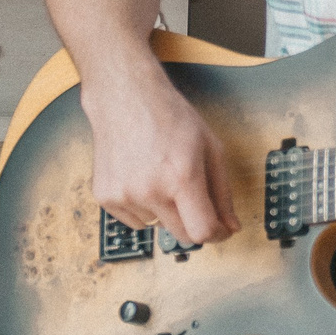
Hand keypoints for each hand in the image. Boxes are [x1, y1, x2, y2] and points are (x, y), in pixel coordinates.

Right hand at [80, 71, 237, 243]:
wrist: (125, 99)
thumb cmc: (171, 119)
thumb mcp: (212, 150)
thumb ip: (223, 193)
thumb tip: (231, 226)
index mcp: (181, 177)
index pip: (203, 232)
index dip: (218, 234)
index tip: (222, 229)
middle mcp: (150, 190)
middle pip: (182, 236)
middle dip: (196, 224)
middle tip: (197, 202)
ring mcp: (123, 195)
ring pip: (159, 227)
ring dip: (168, 213)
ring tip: (164, 178)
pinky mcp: (104, 197)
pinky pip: (135, 221)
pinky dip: (145, 209)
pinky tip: (145, 181)